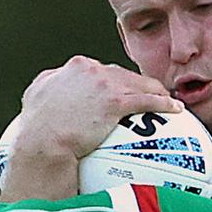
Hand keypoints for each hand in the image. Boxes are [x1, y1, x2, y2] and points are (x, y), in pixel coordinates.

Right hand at [14, 55, 181, 158]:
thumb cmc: (36, 132)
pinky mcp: (116, 101)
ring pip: (139, 83)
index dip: (113, 79)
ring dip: (156, 90)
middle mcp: (90, 70)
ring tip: (167, 98)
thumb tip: (48, 89)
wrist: (42, 143)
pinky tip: (176, 109)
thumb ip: (47, 89)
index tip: (120, 88)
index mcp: (73, 68)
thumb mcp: (36, 100)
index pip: (101, 70)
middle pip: (122, 74)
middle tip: (148, 93)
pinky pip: (148, 100)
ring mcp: (104, 84)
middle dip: (136, 83)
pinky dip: (164, 103)